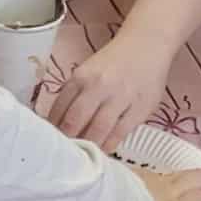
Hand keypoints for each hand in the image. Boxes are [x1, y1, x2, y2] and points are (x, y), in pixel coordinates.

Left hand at [50, 33, 170, 151]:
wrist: (148, 45)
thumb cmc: (115, 62)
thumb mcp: (88, 71)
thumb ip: (75, 94)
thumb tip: (60, 123)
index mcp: (82, 76)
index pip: (60, 108)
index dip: (53, 128)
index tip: (52, 141)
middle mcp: (99, 86)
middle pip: (76, 121)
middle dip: (68, 140)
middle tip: (66, 154)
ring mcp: (121, 97)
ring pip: (98, 129)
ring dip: (89, 145)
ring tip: (84, 155)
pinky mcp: (140, 108)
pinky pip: (121, 132)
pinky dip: (109, 144)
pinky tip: (104, 149)